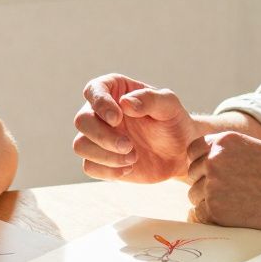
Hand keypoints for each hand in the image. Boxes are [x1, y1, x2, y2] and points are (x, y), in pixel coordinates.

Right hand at [72, 74, 198, 182]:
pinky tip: (129, 168)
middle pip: (82, 120)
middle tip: (129, 146)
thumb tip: (125, 103)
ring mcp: (98, 137)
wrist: (180, 152)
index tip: (116, 118)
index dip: (99, 104)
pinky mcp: (100, 160)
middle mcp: (100, 112)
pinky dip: (107, 171)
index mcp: (114, 90)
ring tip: (133, 158)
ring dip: (104, 155)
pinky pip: (89, 166)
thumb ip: (149, 99)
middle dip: (102, 136)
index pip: (93, 90)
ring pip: (80, 145)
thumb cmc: (174, 122)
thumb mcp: (169, 105)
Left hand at [186, 131, 260, 235]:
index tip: (213, 175)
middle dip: (206, 185)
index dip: (201, 164)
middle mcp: (214, 158)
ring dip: (209, 204)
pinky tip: (233, 220)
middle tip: (231, 197)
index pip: (194, 150)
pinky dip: (211, 220)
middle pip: (193, 175)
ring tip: (238, 209)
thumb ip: (234, 156)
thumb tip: (215, 168)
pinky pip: (198, 216)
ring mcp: (212, 184)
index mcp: (225, 140)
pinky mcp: (215, 210)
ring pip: (194, 197)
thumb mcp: (260, 151)